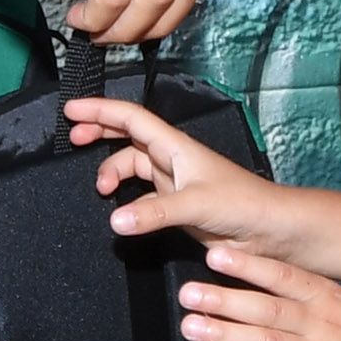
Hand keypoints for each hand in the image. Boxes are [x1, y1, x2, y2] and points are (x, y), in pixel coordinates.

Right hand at [68, 91, 287, 252]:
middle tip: (73, 138)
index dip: (101, 110)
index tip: (71, 109)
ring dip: (113, 172)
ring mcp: (174, 182)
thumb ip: (155, 212)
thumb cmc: (244, 204)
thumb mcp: (196, 205)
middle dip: (100, 132)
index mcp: (176, 146)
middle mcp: (172, 159)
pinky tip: (123, 214)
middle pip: (128, 136)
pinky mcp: (176, 206)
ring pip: (133, 166)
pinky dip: (128, 202)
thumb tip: (116, 219)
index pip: (132, 118)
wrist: (269, 231)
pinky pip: (142, 197)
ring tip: (102, 190)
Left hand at [173, 241, 340, 340]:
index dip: (248, 265)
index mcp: (327, 298)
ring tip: (192, 328)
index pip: (283, 276)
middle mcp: (321, 324)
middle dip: (226, 299)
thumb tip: (260, 279)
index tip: (214, 253)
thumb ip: (305, 295)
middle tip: (188, 292)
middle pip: (267, 308)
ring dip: (228, 335)